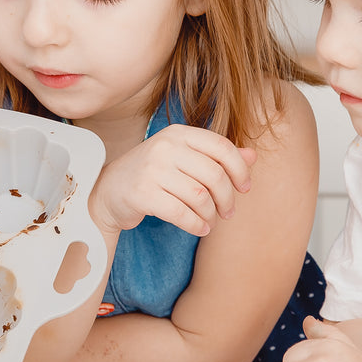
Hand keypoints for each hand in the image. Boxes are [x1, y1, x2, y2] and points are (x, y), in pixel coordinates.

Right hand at [88, 124, 254, 236]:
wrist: (108, 190)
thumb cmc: (153, 173)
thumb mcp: (184, 158)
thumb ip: (217, 156)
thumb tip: (252, 156)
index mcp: (178, 133)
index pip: (222, 148)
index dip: (239, 170)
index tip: (244, 188)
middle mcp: (165, 146)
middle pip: (214, 175)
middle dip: (227, 198)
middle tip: (228, 212)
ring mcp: (151, 169)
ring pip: (200, 196)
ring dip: (211, 214)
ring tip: (210, 221)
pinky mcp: (141, 194)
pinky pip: (181, 213)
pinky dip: (196, 224)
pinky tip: (200, 228)